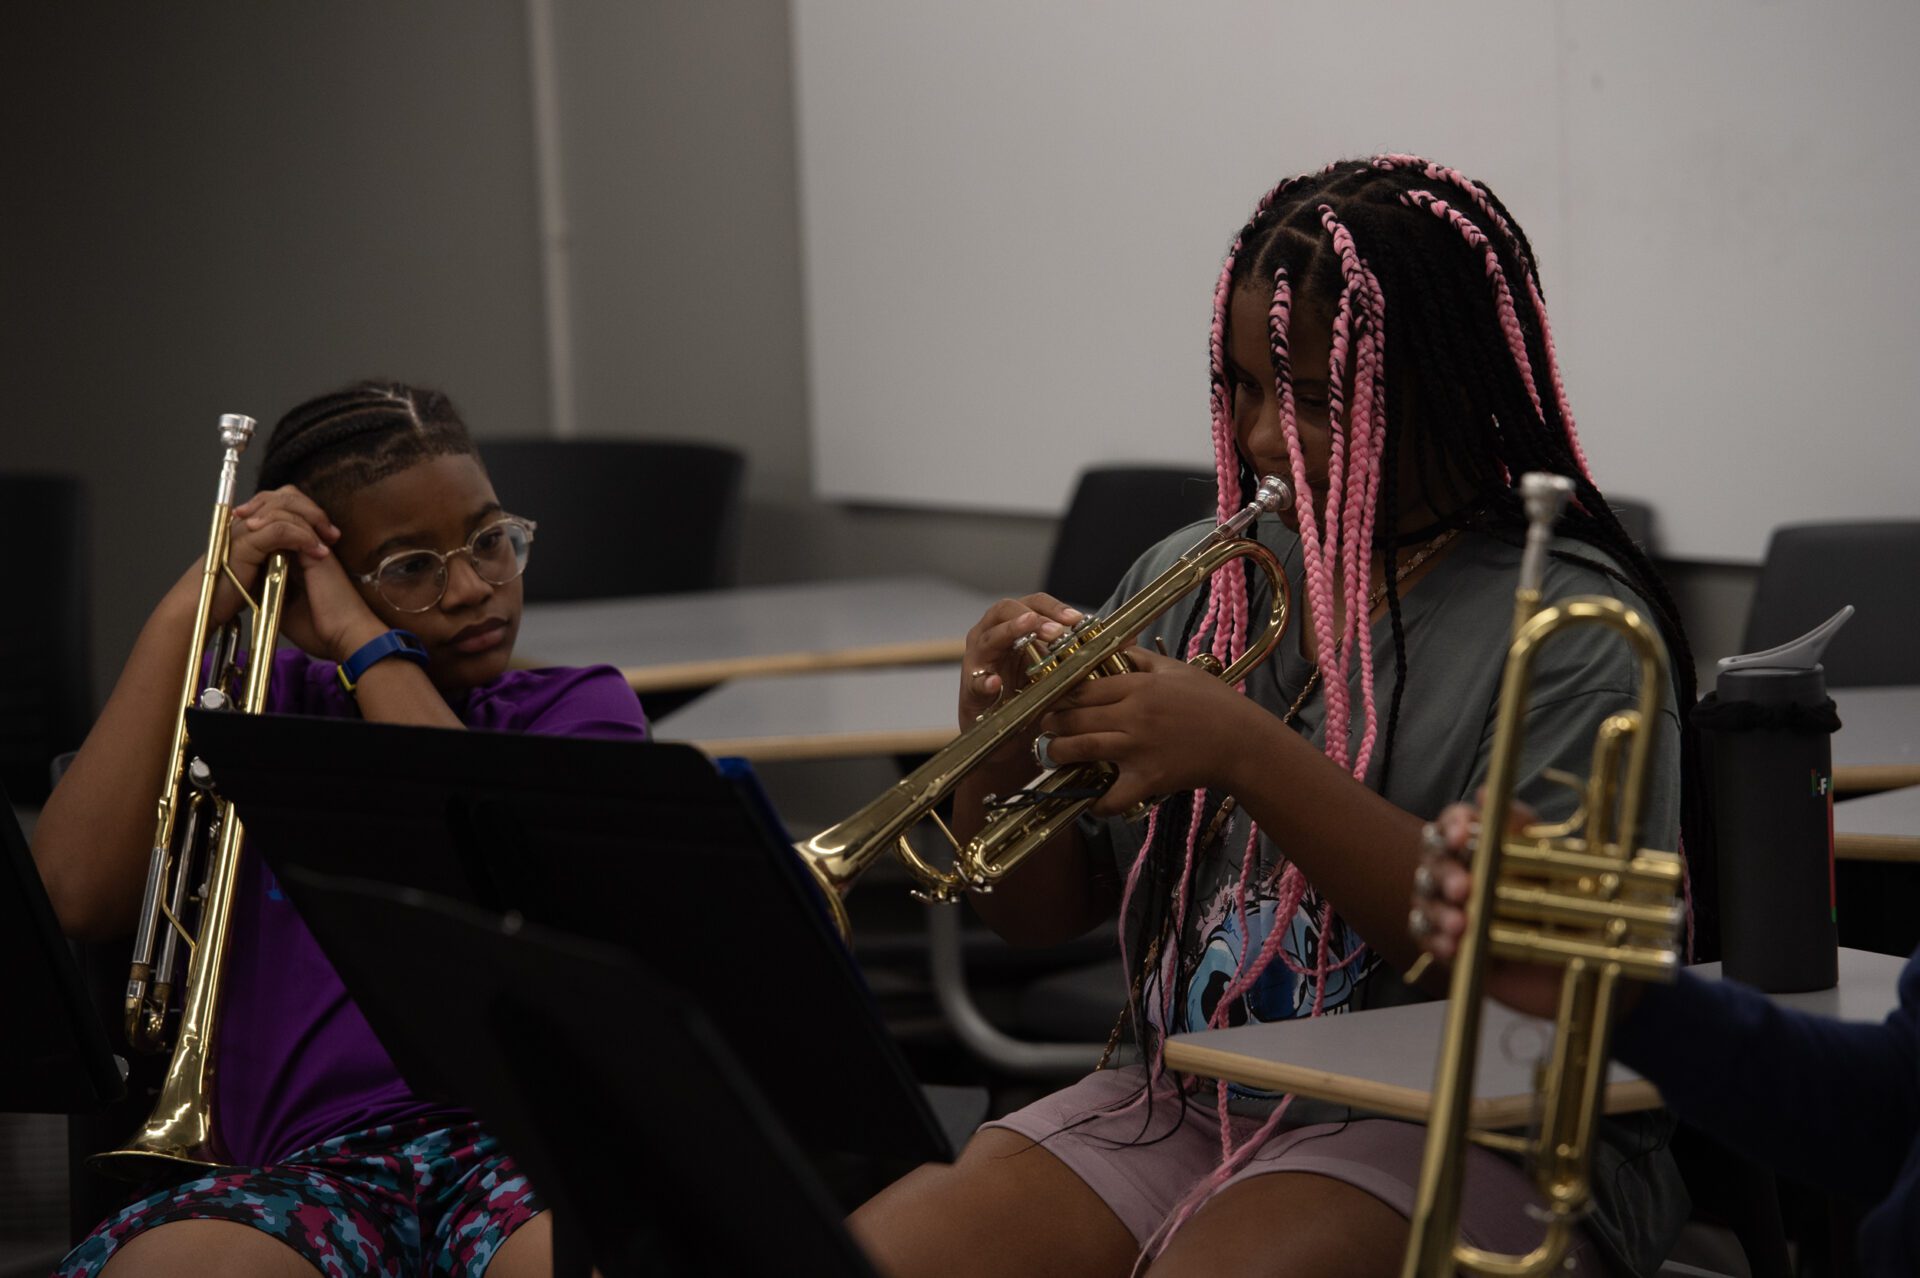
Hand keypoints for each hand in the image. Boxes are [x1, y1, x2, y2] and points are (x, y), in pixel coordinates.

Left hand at [218, 487, 383, 662]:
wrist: (345, 637)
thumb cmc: (318, 628)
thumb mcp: (280, 603)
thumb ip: (266, 584)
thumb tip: (242, 574)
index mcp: (302, 555)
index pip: (282, 517)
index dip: (260, 512)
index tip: (237, 522)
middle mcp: (310, 544)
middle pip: (288, 502)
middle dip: (261, 502)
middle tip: (239, 513)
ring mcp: (316, 544)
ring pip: (291, 504)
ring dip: (264, 507)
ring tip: (242, 516)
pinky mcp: (319, 551)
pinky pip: (296, 524)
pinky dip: (274, 521)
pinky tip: (254, 527)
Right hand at [958, 593, 1083, 736]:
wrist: (1006, 738)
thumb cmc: (1031, 697)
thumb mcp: (1060, 672)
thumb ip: (1084, 655)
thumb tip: (1128, 641)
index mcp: (1015, 627)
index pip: (1034, 603)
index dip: (1055, 607)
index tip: (1077, 620)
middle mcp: (992, 636)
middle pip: (1006, 609)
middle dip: (1034, 616)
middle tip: (1057, 631)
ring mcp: (978, 660)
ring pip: (989, 636)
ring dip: (1011, 631)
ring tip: (1029, 629)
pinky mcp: (970, 690)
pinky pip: (976, 682)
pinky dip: (985, 682)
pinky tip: (996, 683)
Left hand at [1036, 647, 1267, 815]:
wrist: (1241, 740)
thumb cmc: (1212, 701)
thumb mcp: (1176, 669)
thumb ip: (1141, 659)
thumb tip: (1116, 648)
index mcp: (1138, 686)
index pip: (1082, 689)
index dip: (1059, 696)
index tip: (1051, 701)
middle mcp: (1133, 715)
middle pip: (1074, 718)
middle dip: (1052, 725)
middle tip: (1047, 728)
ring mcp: (1138, 749)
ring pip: (1082, 750)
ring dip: (1059, 754)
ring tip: (1054, 755)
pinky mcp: (1148, 779)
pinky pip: (1112, 796)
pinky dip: (1097, 802)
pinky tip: (1090, 800)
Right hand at [1411, 796, 1565, 1019]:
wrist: (1586, 965)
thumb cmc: (1572, 907)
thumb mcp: (1555, 863)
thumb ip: (1521, 827)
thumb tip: (1485, 792)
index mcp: (1484, 845)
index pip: (1455, 822)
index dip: (1453, 824)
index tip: (1462, 836)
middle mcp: (1462, 871)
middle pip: (1433, 859)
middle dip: (1444, 872)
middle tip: (1462, 889)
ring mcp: (1453, 907)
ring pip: (1425, 899)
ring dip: (1439, 911)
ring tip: (1460, 926)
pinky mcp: (1451, 944)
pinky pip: (1427, 938)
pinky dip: (1437, 941)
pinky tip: (1453, 948)